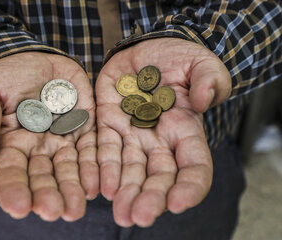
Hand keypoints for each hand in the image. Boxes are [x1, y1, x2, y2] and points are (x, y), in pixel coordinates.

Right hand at [0, 52, 97, 220]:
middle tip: (54, 212)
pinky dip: (93, 168)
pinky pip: (90, 150)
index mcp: (13, 143)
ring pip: (69, 169)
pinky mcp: (85, 127)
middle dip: (48, 194)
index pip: (11, 171)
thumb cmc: (7, 77)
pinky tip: (96, 186)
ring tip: (76, 208)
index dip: (14, 189)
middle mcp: (39, 148)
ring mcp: (63, 139)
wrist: (36, 60)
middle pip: (43, 176)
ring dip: (73, 189)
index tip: (18, 207)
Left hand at [96, 38, 230, 226]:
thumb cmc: (176, 58)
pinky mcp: (108, 125)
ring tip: (120, 212)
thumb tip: (201, 101)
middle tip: (139, 216)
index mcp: (186, 130)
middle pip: (158, 177)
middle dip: (151, 198)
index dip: (189, 187)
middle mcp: (159, 141)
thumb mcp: (201, 64)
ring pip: (130, 171)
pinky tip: (101, 188)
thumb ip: (209, 80)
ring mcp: (133, 135)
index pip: (194, 167)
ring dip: (125, 192)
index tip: (177, 202)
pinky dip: (104, 169)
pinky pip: (105, 151)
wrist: (145, 49)